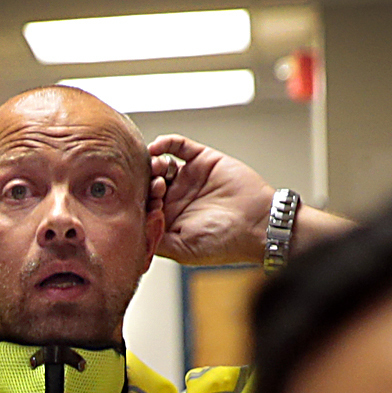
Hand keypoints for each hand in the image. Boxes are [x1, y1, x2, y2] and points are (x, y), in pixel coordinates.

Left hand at [148, 138, 280, 266]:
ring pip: (159, 164)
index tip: (150, 205)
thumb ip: (156, 239)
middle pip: (147, 182)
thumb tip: (134, 227)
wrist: (257, 223)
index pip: (142, 205)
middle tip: (156, 187)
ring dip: (153, 164)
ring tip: (159, 170)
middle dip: (146, 182)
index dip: (140, 202)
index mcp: (167, 219)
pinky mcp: (201, 160)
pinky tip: (158, 147)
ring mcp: (187, 178)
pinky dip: (165, 143)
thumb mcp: (182, 249)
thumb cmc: (223, 242)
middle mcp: (174, 198)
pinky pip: (178, 146)